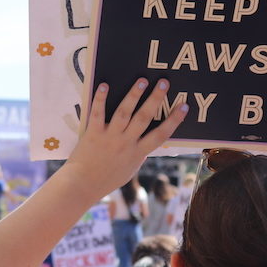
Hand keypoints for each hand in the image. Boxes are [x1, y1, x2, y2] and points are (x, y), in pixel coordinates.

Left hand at [64, 78, 186, 200]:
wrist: (82, 185)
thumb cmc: (106, 180)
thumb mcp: (129, 170)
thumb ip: (138, 156)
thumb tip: (147, 145)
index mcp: (137, 153)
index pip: (161, 135)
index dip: (174, 120)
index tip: (184, 106)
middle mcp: (126, 143)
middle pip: (144, 117)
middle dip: (156, 99)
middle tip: (164, 82)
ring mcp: (110, 137)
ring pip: (124, 112)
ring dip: (134, 95)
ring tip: (142, 80)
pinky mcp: (93, 133)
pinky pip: (97, 113)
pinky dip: (101, 98)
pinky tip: (105, 85)